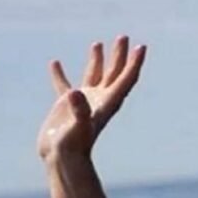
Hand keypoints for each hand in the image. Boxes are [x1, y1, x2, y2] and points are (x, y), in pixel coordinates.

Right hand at [37, 36, 145, 160]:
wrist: (61, 160)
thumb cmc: (73, 146)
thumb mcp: (78, 128)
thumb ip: (79, 110)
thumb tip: (75, 91)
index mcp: (108, 103)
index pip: (126, 79)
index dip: (135, 63)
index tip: (142, 47)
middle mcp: (99, 100)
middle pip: (114, 73)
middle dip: (120, 56)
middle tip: (124, 37)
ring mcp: (83, 102)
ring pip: (93, 76)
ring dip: (97, 60)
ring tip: (98, 43)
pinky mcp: (66, 107)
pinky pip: (64, 85)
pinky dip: (60, 75)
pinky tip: (56, 62)